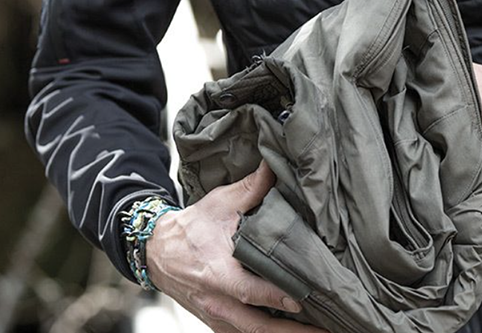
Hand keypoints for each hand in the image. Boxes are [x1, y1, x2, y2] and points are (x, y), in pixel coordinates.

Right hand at [146, 161, 326, 332]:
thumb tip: (275, 166)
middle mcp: (217, 300)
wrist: (157, 250)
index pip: (249, 290)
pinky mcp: (215, 322)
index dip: (276, 296)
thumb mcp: (221, 203)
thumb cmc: (192, 227)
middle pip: (256, 326)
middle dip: (290, 332)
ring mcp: (215, 315)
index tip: (303, 299)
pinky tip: (289, 332)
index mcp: (217, 272)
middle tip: (324, 331)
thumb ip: (252, 187)